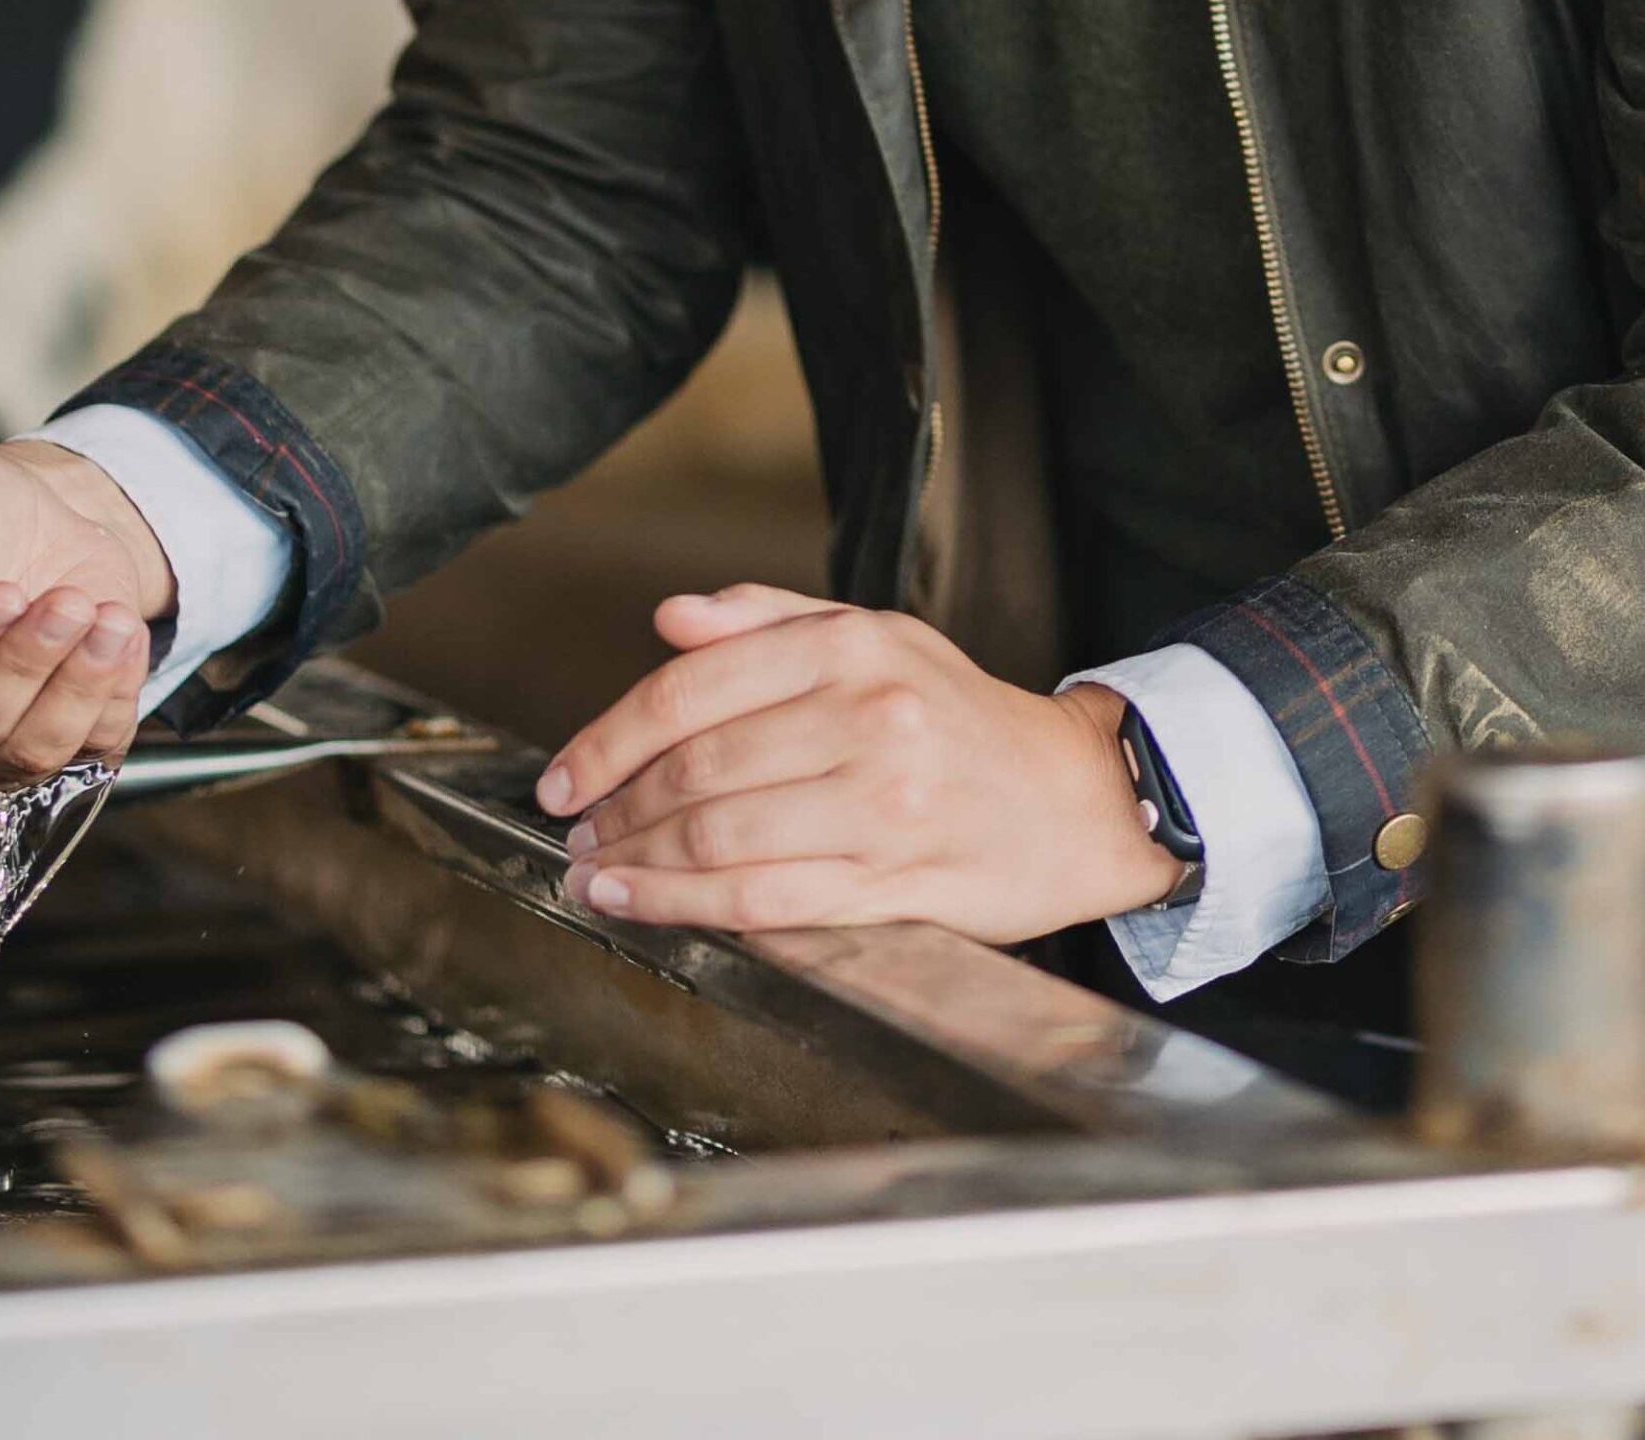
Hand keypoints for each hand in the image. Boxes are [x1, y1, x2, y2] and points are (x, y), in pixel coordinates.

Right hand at [0, 441, 174, 789]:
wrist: (45, 517)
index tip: (3, 594)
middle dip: (25, 660)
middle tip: (64, 601)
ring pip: (31, 752)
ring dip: (79, 679)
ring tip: (100, 613)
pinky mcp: (60, 752)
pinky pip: (94, 750)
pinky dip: (116, 689)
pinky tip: (118, 634)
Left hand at [537, 584, 1182, 943]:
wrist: (1080, 799)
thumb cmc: (964, 721)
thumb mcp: (880, 636)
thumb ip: (768, 621)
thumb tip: (670, 618)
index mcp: (851, 650)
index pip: (691, 691)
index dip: (608, 739)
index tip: (564, 776)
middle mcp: (867, 720)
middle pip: (696, 769)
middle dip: (615, 808)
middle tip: (576, 831)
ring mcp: (883, 806)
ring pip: (721, 837)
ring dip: (637, 862)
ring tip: (595, 871)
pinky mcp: (896, 880)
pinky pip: (766, 897)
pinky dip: (686, 904)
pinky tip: (641, 902)